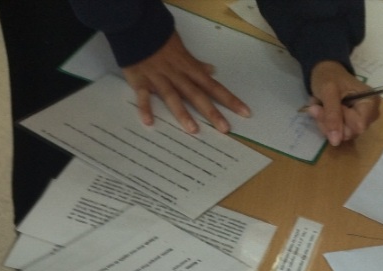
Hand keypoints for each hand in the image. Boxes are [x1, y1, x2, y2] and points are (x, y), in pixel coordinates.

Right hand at [122, 30, 250, 133]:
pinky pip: (143, 96)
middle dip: (211, 112)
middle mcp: (177, 76)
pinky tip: (149, 122)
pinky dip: (145, 107)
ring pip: (172, 96)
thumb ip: (196, 65)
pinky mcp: (141, 81)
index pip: (213, 87)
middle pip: (197, 95)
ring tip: (193, 130)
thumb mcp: (183, 52)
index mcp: (189, 70)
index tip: (245, 113)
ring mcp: (159, 79)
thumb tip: (212, 71)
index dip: (229, 100)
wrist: (137, 28)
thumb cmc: (161, 43)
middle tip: (225, 129)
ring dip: (182, 113)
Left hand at [306, 61, 379, 145]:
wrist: (324, 71)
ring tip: (319, 106)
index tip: (330, 105)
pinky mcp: (351, 125)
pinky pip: (338, 134)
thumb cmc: (329, 76)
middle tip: (318, 107)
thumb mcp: (328, 91)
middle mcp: (370, 114)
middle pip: (350, 132)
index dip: (341, 120)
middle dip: (330, 122)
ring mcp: (361, 121)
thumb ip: (332, 114)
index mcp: (370, 102)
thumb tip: (336, 141)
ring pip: (342, 135)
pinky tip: (323, 111)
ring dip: (325, 123)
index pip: (358, 126)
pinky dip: (326, 125)